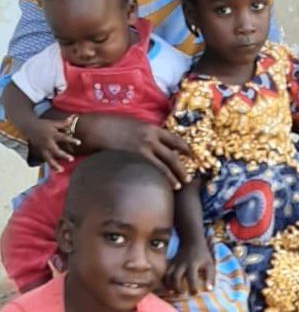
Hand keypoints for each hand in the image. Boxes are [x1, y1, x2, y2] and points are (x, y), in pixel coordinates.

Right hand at [28, 116, 80, 171]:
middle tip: (71, 159)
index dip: (71, 140)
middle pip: (56, 150)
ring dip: (55, 165)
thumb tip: (73, 118)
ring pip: (48, 158)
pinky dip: (51, 165)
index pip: (63, 137)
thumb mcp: (52, 123)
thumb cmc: (43, 124)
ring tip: (61, 170)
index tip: (79, 143)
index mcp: (52, 134)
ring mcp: (43, 148)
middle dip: (63, 155)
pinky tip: (57, 170)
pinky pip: (45, 160)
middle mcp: (47, 142)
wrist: (28, 127)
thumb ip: (63, 123)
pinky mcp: (39, 152)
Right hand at [77, 114, 191, 189]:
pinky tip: (161, 186)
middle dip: (182, 168)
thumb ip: (146, 134)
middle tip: (189, 178)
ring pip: (164, 166)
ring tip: (178, 186)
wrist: (94, 127)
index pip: (175, 139)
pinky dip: (158, 179)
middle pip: (173, 155)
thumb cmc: (110, 125)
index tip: (192, 156)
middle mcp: (150, 138)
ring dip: (173, 177)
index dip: (186, 149)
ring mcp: (142, 149)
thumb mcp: (133, 125)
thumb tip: (154, 144)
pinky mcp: (133, 158)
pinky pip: (150, 171)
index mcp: (151, 128)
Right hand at [167, 239, 215, 295]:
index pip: (191, 278)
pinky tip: (169, 287)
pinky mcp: (170, 263)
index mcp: (193, 264)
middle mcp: (182, 264)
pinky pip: (165, 273)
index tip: (195, 293)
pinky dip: (165, 281)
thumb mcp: (210, 264)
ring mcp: (174, 263)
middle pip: (176, 277)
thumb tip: (208, 290)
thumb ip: (210, 277)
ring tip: (174, 292)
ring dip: (170, 286)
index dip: (193, 288)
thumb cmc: (203, 255)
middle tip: (183, 294)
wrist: (192, 241)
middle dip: (177, 288)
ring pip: (168, 276)